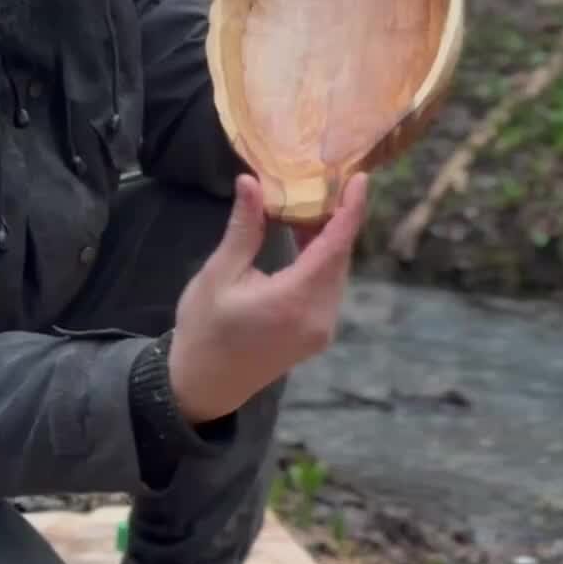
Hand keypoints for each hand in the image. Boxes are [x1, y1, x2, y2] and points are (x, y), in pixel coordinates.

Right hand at [168, 172, 367, 424]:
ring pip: (337, 272)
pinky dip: (322, 261)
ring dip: (328, 239)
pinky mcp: (317, 334)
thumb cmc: (204, 329)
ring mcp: (322, 329)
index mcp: (295, 300)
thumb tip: (251, 182)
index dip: (351, 210)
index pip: (336, 246)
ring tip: (310, 203)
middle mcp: (319, 316)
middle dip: (337, 218)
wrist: (203, 385)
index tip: (360, 178)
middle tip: (326, 181)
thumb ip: (243, 229)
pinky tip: (305, 238)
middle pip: (340, 257)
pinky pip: (329, 287)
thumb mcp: (218, 275)